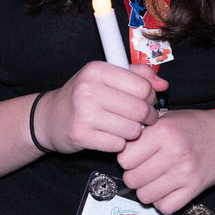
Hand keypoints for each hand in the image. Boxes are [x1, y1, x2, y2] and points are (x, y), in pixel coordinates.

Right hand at [34, 61, 164, 155]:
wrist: (50, 117)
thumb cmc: (84, 96)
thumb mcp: (106, 77)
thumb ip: (137, 76)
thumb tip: (163, 85)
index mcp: (97, 70)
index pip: (143, 87)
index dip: (150, 97)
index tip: (143, 101)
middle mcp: (88, 88)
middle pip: (140, 110)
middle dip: (146, 118)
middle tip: (140, 119)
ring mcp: (83, 112)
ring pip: (132, 130)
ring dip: (132, 132)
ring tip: (122, 127)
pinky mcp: (81, 135)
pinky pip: (118, 145)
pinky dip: (118, 144)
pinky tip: (109, 136)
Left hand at [117, 108, 214, 214]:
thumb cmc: (190, 126)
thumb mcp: (165, 118)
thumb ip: (141, 130)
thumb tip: (117, 144)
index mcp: (162, 132)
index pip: (124, 158)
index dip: (125, 158)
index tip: (133, 156)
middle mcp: (173, 153)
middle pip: (132, 179)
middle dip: (133, 176)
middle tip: (142, 169)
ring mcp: (185, 173)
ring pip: (145, 196)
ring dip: (146, 190)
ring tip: (153, 180)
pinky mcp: (195, 189)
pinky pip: (165, 207)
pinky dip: (162, 202)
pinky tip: (166, 190)